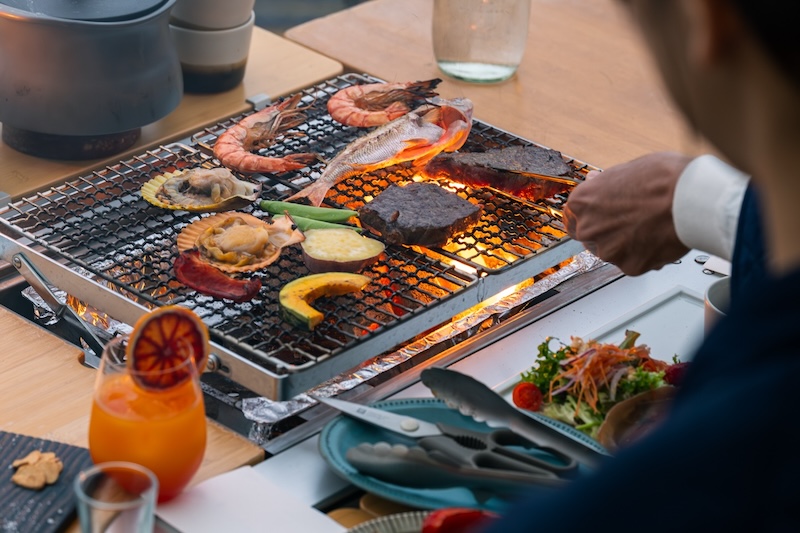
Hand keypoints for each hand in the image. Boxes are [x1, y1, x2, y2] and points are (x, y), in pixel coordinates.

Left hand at [563, 152, 691, 275]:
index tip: (599, 217)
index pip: (572, 218)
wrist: (690, 197)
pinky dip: (645, 255)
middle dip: (607, 232)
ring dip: (626, 244)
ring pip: (612, 252)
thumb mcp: (625, 170)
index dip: (589, 217)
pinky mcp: (630, 267)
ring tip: (650, 226)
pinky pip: (634, 263)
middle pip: (590, 238)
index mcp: (581, 202)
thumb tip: (594, 182)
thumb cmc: (662, 178)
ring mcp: (608, 250)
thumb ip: (604, 184)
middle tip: (630, 221)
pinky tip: (659, 238)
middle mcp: (589, 229)